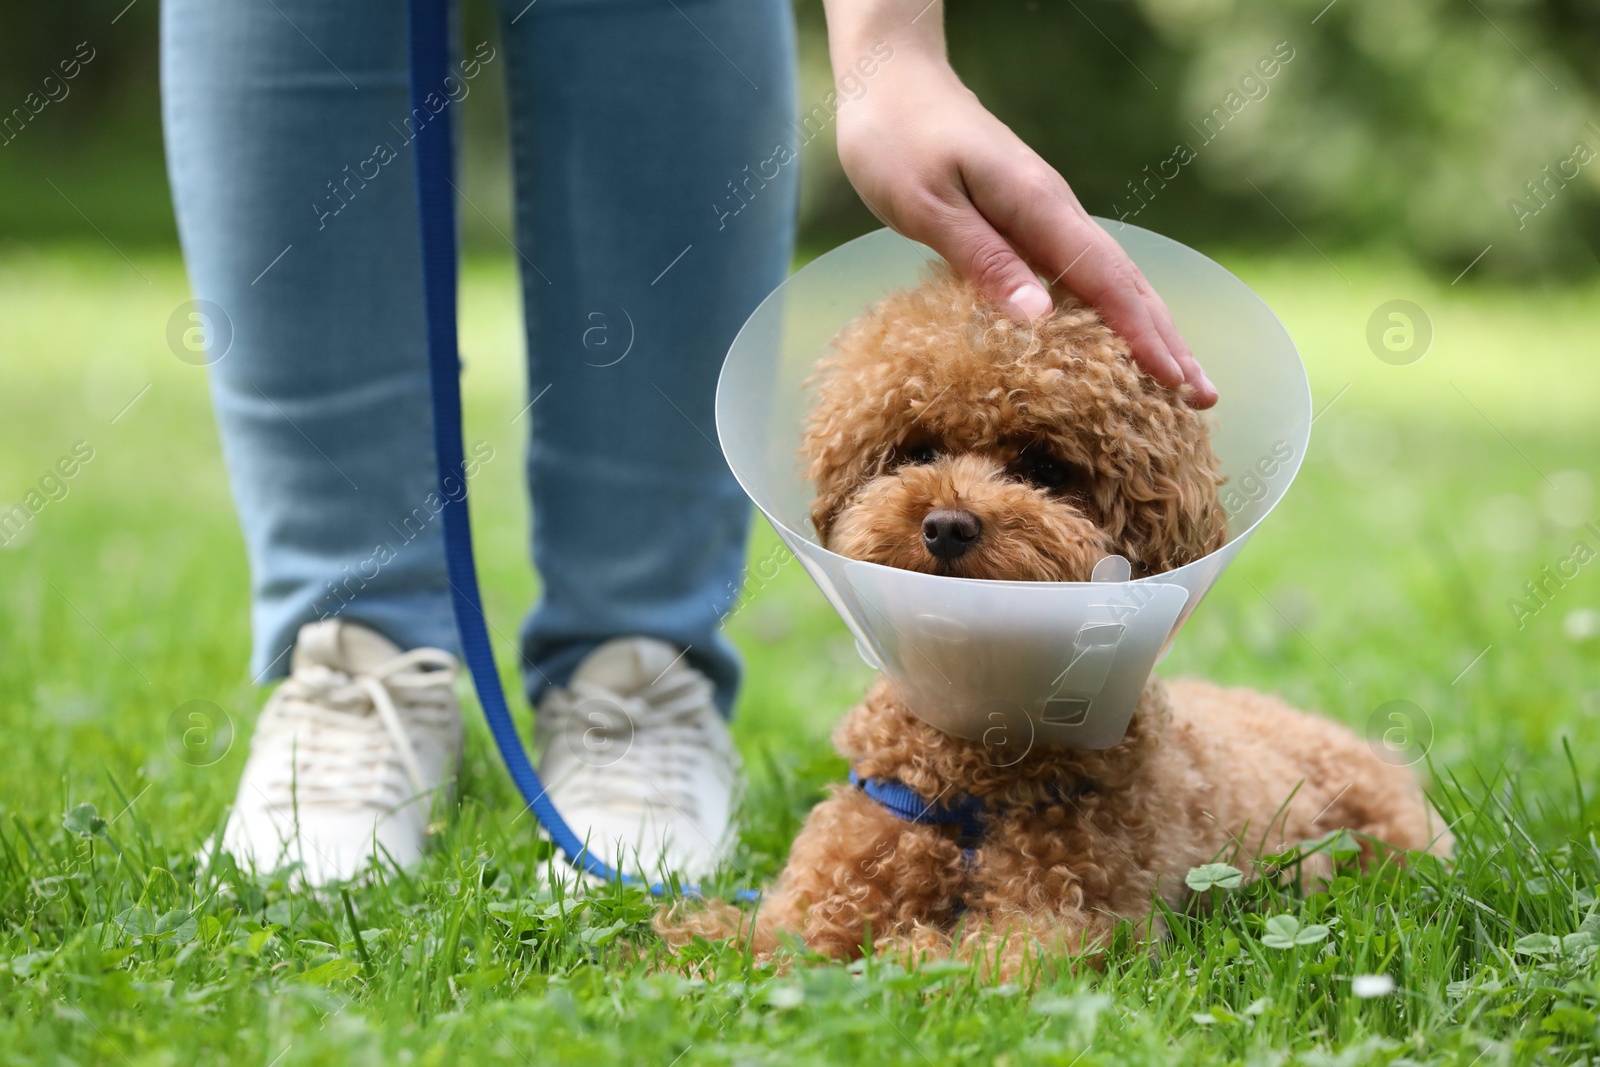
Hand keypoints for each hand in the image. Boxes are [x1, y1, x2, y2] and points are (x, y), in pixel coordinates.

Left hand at [823, 11, 1215, 406]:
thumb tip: (1040, 319)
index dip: (1142, 337)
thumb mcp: (928, 206)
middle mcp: (1055, 210)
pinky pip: (1085, 272)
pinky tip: (1120, 336)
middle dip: (1168, 341)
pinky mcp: (1030, 216)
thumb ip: (983, 259)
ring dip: (1150, 328)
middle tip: (1204, 399)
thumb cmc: (896, 140)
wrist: (893, 79)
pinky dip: (1115, 309)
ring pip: (1113, 277)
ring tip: (1180, 379)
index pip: (1106, 282)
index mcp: (1037, 207)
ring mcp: (1047, 212)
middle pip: (1127, 283)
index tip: (1174, 383)